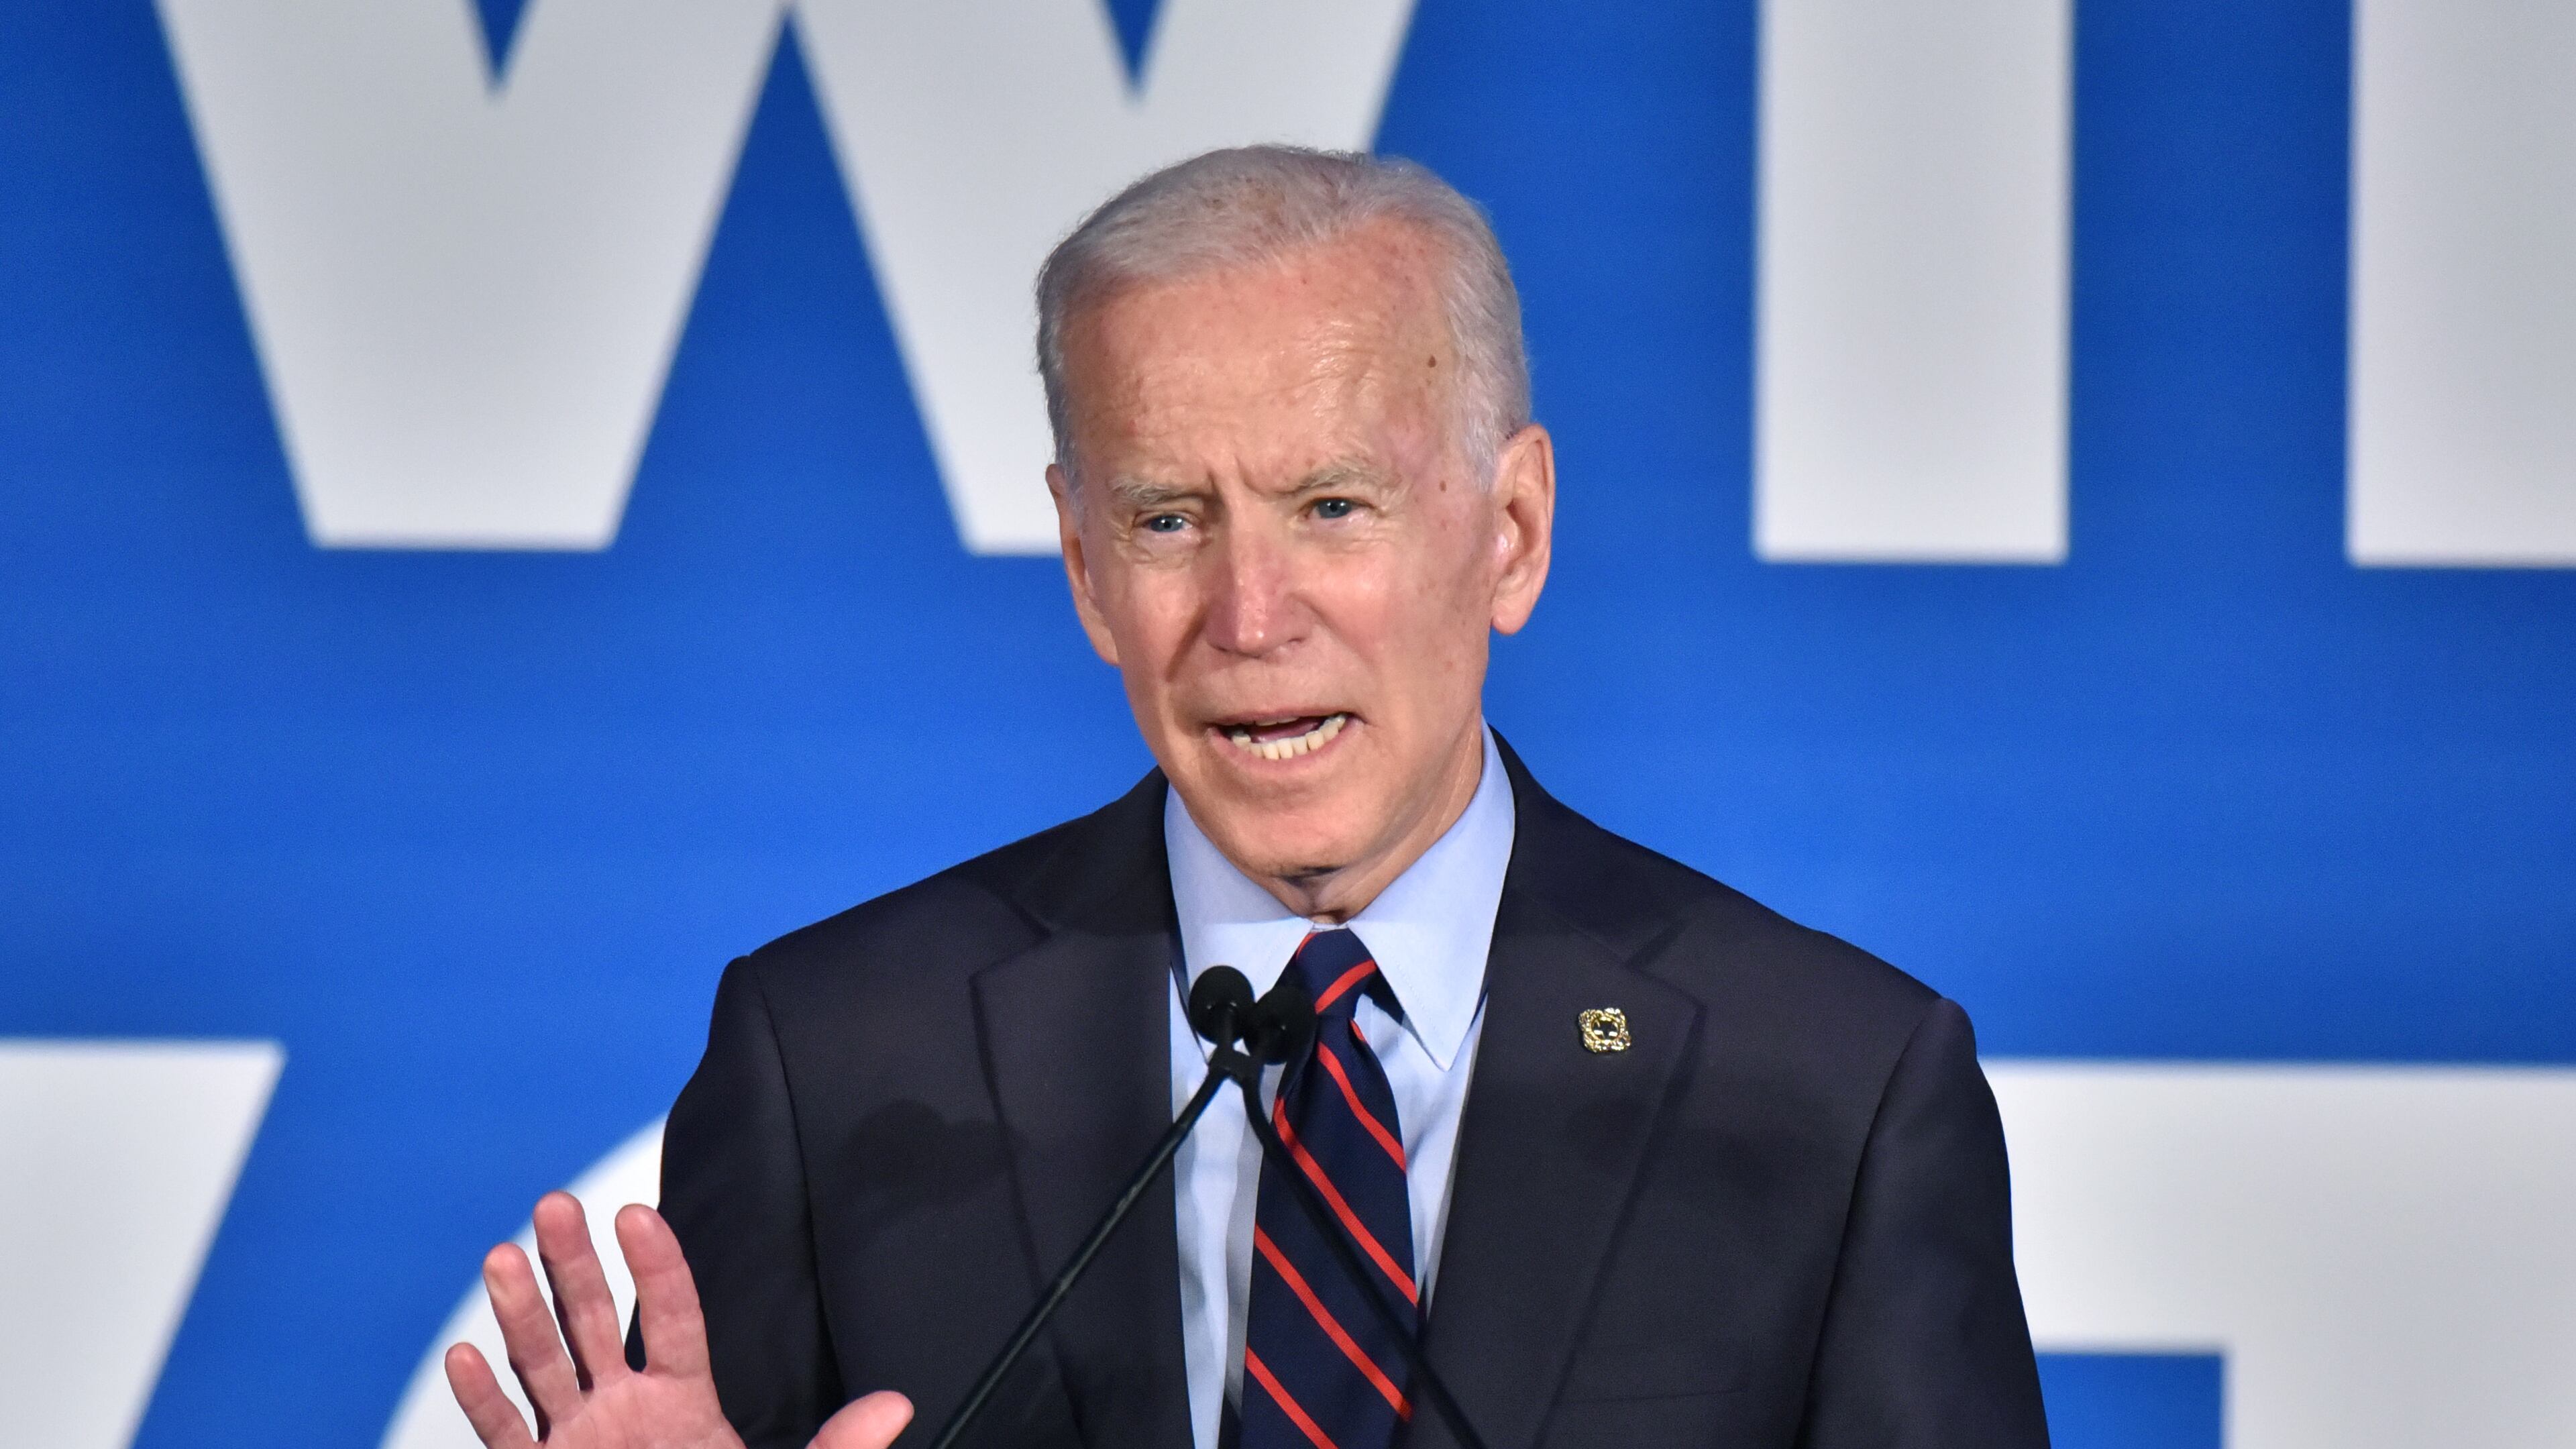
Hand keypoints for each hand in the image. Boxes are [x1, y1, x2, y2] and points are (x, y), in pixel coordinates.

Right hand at [446, 1192, 912, 1448]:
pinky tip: (462, 1355)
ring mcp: (576, 1442)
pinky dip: (482, 1398)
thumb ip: (839, 1448)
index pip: (672, 1318)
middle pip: (594, 1321)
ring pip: (542, 1366)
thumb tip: (898, 1406)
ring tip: (500, 1257)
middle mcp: (624, 1410)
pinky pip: (505, 1434)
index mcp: (684, 1403)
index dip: (656, 1266)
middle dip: (573, 1264)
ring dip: (519, 1314)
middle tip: (553, 1202)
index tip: (636, 1212)